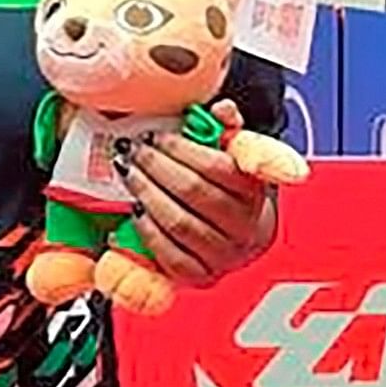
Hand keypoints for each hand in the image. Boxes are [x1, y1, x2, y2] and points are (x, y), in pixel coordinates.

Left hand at [127, 99, 282, 288]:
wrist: (244, 233)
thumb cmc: (232, 188)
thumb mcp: (234, 154)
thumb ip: (228, 129)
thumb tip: (222, 109)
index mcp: (256, 191)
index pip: (218, 167)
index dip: (182, 149)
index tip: (157, 136)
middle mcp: (246, 227)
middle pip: (194, 192)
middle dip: (156, 167)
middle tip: (134, 151)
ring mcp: (226, 255)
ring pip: (179, 223)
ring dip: (146, 194)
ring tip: (129, 173)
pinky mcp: (203, 277)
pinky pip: (170, 256)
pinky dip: (147, 231)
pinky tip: (135, 210)